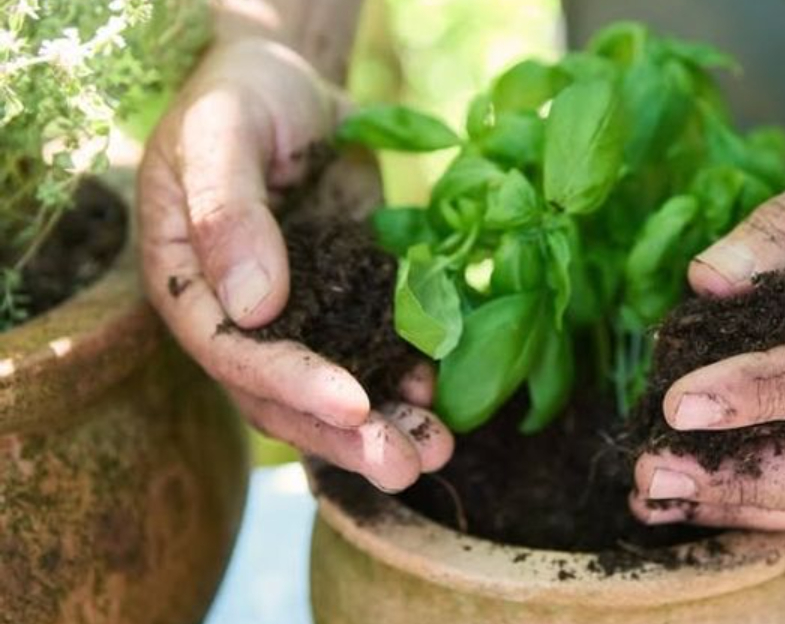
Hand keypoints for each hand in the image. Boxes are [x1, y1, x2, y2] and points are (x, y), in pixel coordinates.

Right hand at [138, 38, 451, 490]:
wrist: (290, 87)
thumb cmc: (238, 99)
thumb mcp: (219, 136)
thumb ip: (228, 213)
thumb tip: (254, 305)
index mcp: (188, 286)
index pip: (233, 354)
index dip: (292, 384)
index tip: (353, 403)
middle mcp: (239, 318)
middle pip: (285, 396)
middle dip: (347, 435)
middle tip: (406, 465)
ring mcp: (299, 314)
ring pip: (336, 388)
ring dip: (386, 426)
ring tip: (439, 453)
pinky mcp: (348, 299)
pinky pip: (377, 350)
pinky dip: (409, 378)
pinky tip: (443, 395)